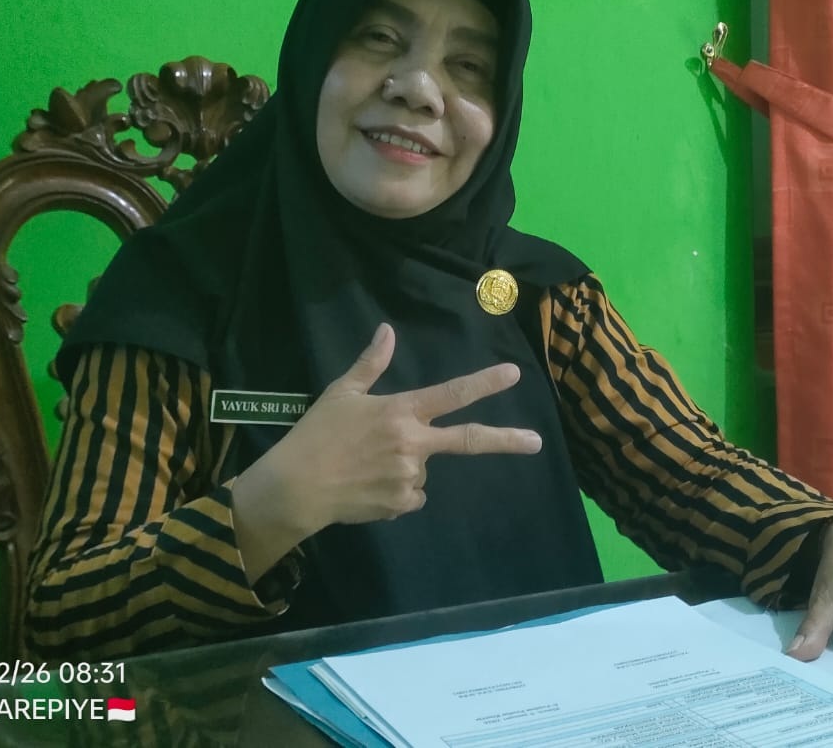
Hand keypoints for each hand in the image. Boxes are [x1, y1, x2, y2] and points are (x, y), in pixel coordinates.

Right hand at [231, 323, 541, 577]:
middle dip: (507, 440)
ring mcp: (411, 476)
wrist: (295, 488)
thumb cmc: (317, 434)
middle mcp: (414, 444)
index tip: (513, 374)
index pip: (451, 394)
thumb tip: (387, 330)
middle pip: (468, 441)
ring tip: (367, 465)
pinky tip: (368, 486)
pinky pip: (411, 495)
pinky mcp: (402, 503)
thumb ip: (371, 363)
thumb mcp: (341, 393)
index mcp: (401, 411)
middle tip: (537, 442)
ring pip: (424, 469)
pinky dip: (396, 491)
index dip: (484, 383)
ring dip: (407, 466)